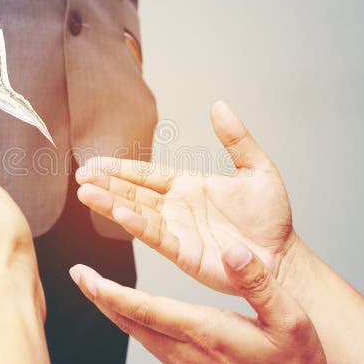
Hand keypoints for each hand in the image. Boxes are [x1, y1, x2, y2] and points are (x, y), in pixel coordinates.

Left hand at [70, 242, 355, 363]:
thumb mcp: (290, 319)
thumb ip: (258, 281)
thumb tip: (232, 250)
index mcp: (207, 333)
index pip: (144, 309)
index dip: (109, 292)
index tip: (85, 275)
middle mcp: (188, 355)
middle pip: (130, 323)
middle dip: (100, 297)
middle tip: (79, 275)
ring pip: (140, 337)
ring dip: (116, 312)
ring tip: (100, 291)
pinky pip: (154, 349)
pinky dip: (137, 327)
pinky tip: (139, 318)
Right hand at [76, 100, 299, 293]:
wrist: (283, 257)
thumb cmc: (271, 219)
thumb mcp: (256, 169)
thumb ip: (236, 139)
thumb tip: (219, 105)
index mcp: (187, 186)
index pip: (146, 174)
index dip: (120, 168)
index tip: (93, 162)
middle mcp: (176, 208)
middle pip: (134, 192)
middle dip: (107, 183)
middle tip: (80, 176)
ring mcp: (178, 230)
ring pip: (138, 213)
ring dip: (112, 203)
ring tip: (86, 193)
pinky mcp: (184, 253)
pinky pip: (157, 236)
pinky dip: (137, 225)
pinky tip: (120, 214)